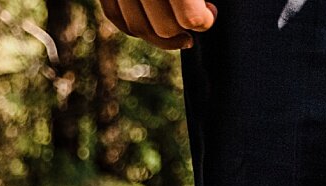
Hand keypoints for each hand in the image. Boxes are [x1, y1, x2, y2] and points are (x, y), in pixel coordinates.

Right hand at [101, 0, 216, 49]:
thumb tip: (209, 11)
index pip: (189, 18)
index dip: (204, 21)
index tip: (210, 12)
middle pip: (164, 28)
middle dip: (183, 29)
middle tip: (195, 22)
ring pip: (137, 28)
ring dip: (161, 34)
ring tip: (177, 25)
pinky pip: (115, 16)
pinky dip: (134, 26)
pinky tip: (152, 22)